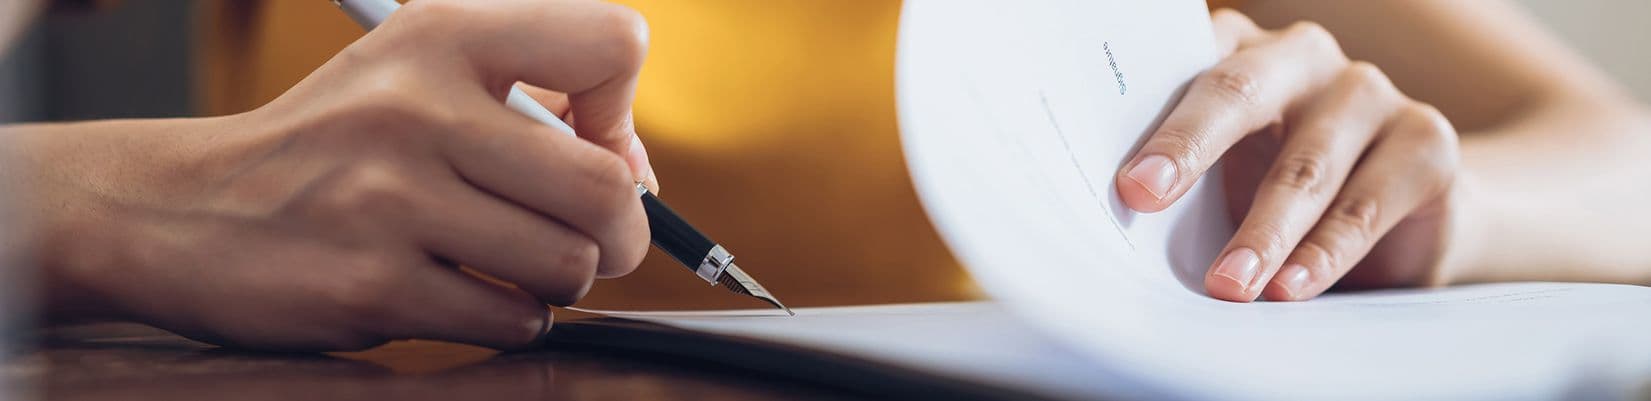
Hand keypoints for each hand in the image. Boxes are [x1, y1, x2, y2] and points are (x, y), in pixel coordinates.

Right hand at [8, 0, 654, 349]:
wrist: (181, 210)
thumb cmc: (334, 147)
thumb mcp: (418, 75)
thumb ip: (535, 102)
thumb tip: (639, 176)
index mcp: (442, 35)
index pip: (611, 44)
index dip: (623, 111)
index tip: (589, 145)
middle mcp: (418, 108)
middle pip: (607, 187)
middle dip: (622, 232)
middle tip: (592, 241)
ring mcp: (392, 200)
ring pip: (567, 264)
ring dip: (558, 281)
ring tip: (510, 266)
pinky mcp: (374, 285)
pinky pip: (511, 320)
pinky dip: (509, 320)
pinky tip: (463, 295)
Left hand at [1115, 10, 1462, 301]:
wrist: (1404, 222)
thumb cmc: (1278, 192)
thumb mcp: (1224, 179)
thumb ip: (1181, 180)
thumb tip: (1118, 220)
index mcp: (1239, 51)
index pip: (1183, 62)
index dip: (1148, 113)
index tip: (1121, 175)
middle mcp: (1302, 56)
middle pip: (1240, 91)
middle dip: (1188, 146)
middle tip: (1144, 197)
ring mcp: (1368, 92)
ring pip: (1304, 163)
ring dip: (1262, 230)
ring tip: (1229, 285)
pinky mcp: (1425, 140)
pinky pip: (1365, 202)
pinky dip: (1324, 252)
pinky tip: (1292, 287)